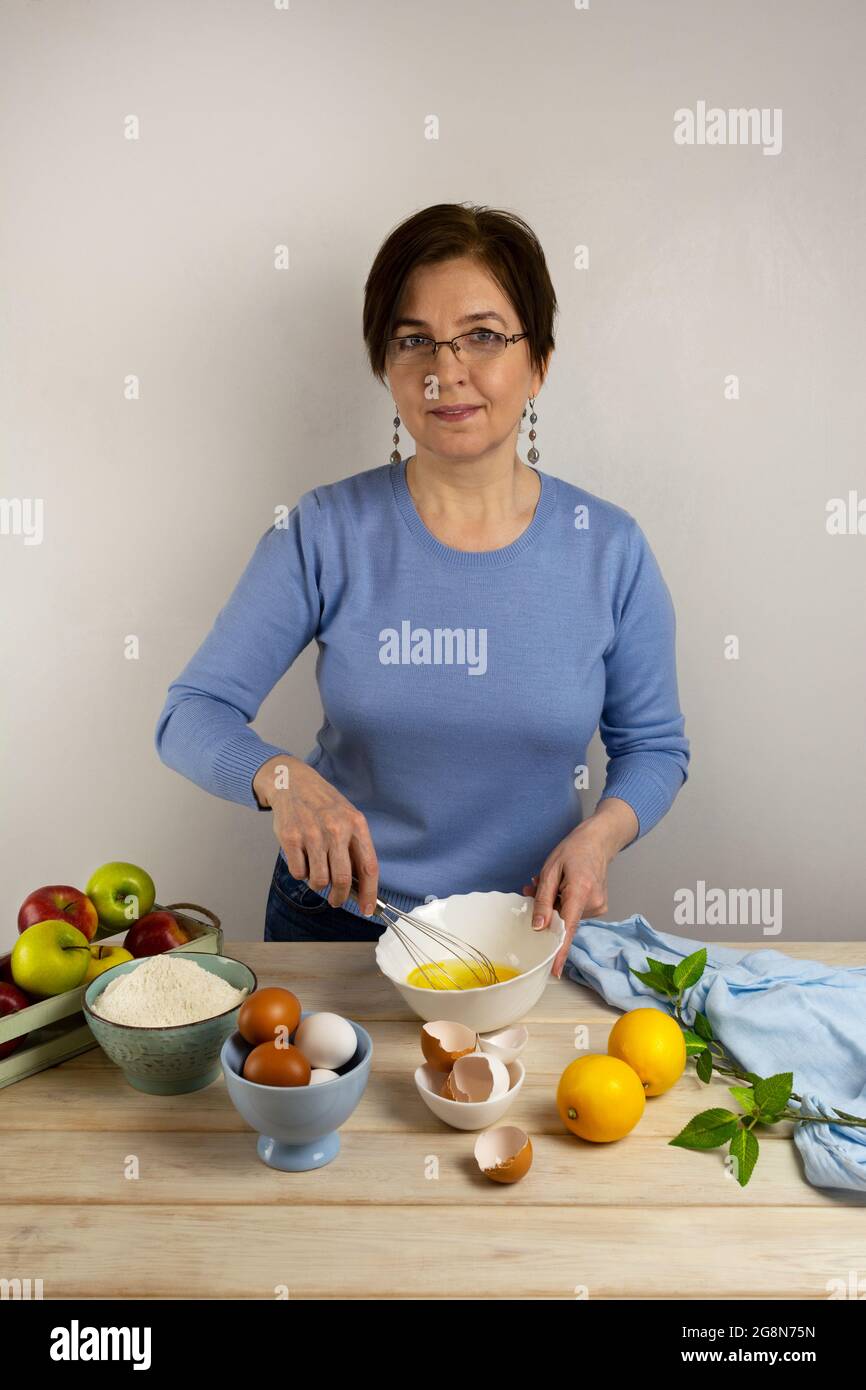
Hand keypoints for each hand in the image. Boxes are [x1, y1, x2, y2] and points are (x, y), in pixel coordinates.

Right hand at [253, 755, 379, 915]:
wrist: (294, 783)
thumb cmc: (324, 805)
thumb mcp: (348, 818)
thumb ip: (355, 848)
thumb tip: (359, 886)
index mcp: (356, 825)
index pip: (369, 867)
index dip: (369, 893)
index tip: (367, 909)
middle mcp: (336, 829)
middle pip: (342, 879)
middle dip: (339, 897)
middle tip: (336, 900)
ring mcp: (312, 834)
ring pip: (319, 880)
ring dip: (317, 884)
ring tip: (316, 873)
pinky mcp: (291, 838)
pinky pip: (298, 872)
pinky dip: (301, 873)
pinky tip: (302, 859)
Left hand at [521, 823, 612, 978]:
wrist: (599, 841)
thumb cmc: (573, 850)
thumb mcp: (550, 870)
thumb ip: (543, 900)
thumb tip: (538, 927)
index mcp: (580, 892)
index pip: (568, 929)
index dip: (559, 951)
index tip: (554, 971)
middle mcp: (593, 904)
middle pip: (563, 921)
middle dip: (546, 910)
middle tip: (534, 886)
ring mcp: (599, 907)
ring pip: (567, 916)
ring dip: (554, 904)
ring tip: (550, 881)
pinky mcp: (598, 907)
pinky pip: (574, 912)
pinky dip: (563, 903)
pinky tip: (561, 887)